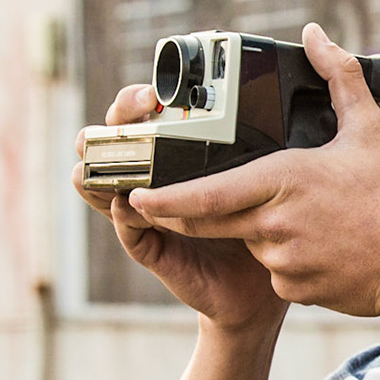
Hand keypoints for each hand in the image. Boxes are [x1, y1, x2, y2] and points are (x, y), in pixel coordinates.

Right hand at [71, 84, 286, 332]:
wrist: (262, 288)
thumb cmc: (264, 223)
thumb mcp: (261, 178)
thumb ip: (257, 147)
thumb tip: (279, 101)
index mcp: (179, 159)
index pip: (145, 118)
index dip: (140, 99)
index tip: (155, 91)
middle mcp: (157, 182)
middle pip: (114, 141)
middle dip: (116, 122)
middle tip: (136, 111)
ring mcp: (147, 214)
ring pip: (104, 183)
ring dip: (100, 168)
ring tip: (106, 155)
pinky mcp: (150, 248)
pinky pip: (126, 228)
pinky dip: (123, 214)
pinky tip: (129, 204)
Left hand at [124, 24, 379, 319]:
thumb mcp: (369, 131)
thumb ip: (337, 78)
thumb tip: (315, 34)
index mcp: (282, 180)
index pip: (205, 194)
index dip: (164, 198)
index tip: (135, 195)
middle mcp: (273, 225)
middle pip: (212, 221)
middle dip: (191, 213)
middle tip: (178, 202)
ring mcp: (282, 263)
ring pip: (252, 243)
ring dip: (263, 231)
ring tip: (315, 219)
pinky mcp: (294, 291)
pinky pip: (276, 272)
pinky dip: (289, 259)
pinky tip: (327, 248)